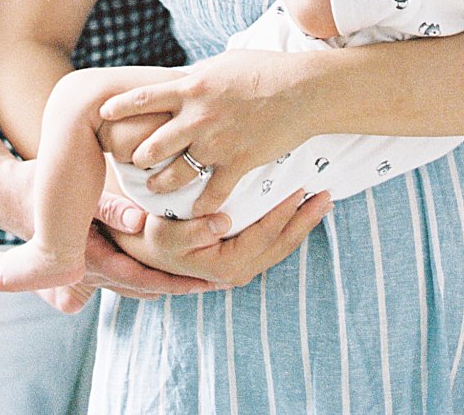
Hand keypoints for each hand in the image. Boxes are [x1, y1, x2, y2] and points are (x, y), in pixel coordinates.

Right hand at [38, 192, 221, 312]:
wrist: (10, 196)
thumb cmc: (45, 188)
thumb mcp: (76, 193)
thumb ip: (109, 209)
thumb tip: (139, 222)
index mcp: (89, 258)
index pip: (141, 277)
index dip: (177, 280)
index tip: (210, 280)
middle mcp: (91, 271)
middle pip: (145, 285)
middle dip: (183, 284)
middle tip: (224, 281)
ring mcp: (91, 269)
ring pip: (138, 281)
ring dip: (172, 280)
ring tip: (213, 277)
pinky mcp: (94, 258)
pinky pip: (128, 271)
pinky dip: (154, 272)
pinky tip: (182, 268)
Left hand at [97, 48, 321, 217]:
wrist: (305, 90)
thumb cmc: (268, 69)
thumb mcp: (225, 63)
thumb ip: (198, 76)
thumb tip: (181, 79)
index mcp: (192, 89)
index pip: (141, 99)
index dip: (117, 108)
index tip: (102, 116)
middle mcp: (196, 119)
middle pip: (148, 148)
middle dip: (137, 159)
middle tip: (134, 164)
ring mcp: (216, 144)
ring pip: (171, 177)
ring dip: (160, 186)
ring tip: (156, 189)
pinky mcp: (237, 163)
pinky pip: (209, 195)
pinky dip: (200, 207)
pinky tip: (195, 211)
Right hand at [106, 186, 332, 289]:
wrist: (137, 243)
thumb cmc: (150, 233)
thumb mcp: (164, 232)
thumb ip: (193, 229)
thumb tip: (222, 223)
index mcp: (221, 266)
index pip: (263, 239)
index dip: (283, 214)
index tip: (301, 190)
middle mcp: (234, 272)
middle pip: (280, 246)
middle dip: (305, 221)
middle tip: (327, 196)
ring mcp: (238, 267)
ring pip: (280, 246)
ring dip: (303, 223)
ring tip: (323, 200)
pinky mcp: (239, 257)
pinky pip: (271, 243)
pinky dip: (290, 226)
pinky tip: (301, 208)